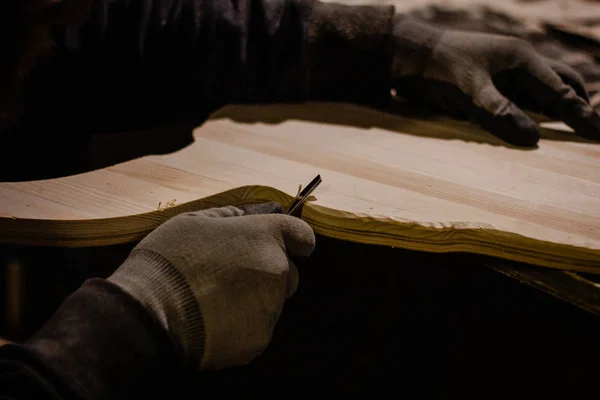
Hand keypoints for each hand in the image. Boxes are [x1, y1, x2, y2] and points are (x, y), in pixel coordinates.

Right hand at [107, 202, 314, 369]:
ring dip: (253, 300)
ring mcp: (270, 308)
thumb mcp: (193, 221)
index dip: (296, 241)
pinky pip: (257, 329)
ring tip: (214, 301)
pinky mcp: (259, 340)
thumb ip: (230, 215)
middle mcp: (276, 271)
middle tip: (232, 276)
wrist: (149, 314)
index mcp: (265, 236)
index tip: (290, 246)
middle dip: (269, 273)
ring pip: (271, 303)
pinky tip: (212, 322)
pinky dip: (241, 326)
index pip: (303, 236)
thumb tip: (250, 214)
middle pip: (288, 273)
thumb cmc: (169, 260)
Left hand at [391, 16, 599, 145]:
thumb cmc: (441, 70)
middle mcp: (519, 61)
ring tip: (573, 124)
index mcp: (522, 59)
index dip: (581, 115)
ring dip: (558, 105)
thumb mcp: (470, 91)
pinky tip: (536, 118)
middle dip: (577, 104)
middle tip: (591, 129)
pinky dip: (535, 106)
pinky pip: (521, 93)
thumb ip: (500, 112)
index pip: (561, 92)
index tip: (598, 135)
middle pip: (561, 82)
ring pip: (542, 88)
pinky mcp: (491, 78)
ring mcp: (505, 69)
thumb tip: (533, 139)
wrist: (411, 55)